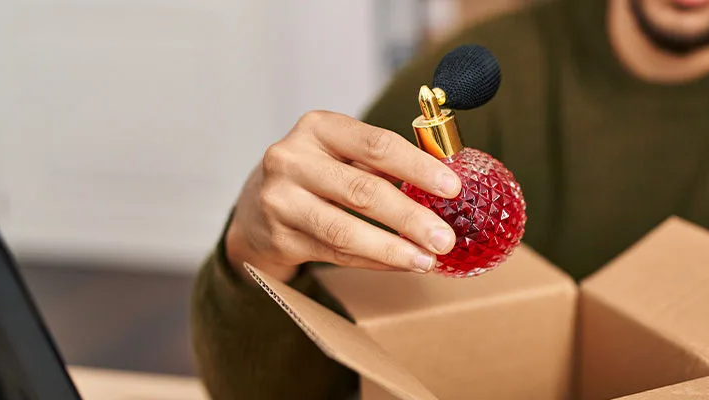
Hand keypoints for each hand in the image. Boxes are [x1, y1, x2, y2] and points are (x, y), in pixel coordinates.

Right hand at [225, 110, 461, 281]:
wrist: (255, 207)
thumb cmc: (317, 173)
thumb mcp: (342, 152)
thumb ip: (385, 161)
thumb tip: (446, 184)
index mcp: (317, 127)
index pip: (376, 144)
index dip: (418, 167)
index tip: (453, 187)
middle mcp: (291, 159)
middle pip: (362, 190)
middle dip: (411, 217)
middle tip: (445, 238)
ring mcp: (279, 200)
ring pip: (345, 230)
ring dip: (393, 249)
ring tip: (427, 260)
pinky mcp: (279, 238)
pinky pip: (336, 254)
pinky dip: (375, 261)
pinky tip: (402, 263)